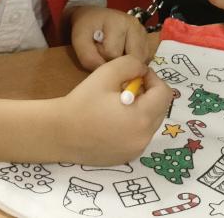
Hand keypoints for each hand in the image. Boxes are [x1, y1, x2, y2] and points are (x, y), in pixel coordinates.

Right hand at [55, 55, 171, 163]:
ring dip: (142, 109)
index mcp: (141, 118)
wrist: (59, 133)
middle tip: (127, 87)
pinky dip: (134, 125)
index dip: (153, 79)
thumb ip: (131, 64)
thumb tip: (143, 70)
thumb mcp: (107, 73)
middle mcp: (143, 139)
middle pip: (160, 109)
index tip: (136, 75)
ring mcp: (134, 151)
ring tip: (120, 103)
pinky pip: (139, 136)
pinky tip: (114, 119)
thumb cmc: (82, 102)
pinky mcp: (125, 158)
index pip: (164, 94)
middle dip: (149, 94)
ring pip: (151, 123)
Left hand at [70, 6, 149, 70]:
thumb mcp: (79, 39)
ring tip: (114, 55)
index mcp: (120, 22)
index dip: (102, 58)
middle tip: (106, 55)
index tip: (95, 50)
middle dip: (118, 64)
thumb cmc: (87, 27)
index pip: (113, 53)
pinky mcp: (147, 41)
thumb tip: (106, 73)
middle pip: (132, 59)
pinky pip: (145, 61)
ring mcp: (144, 34)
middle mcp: (137, 26)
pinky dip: (134, 64)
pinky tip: (123, 56)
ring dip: (127, 65)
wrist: (95, 17)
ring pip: (140, 62)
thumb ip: (88, 57)